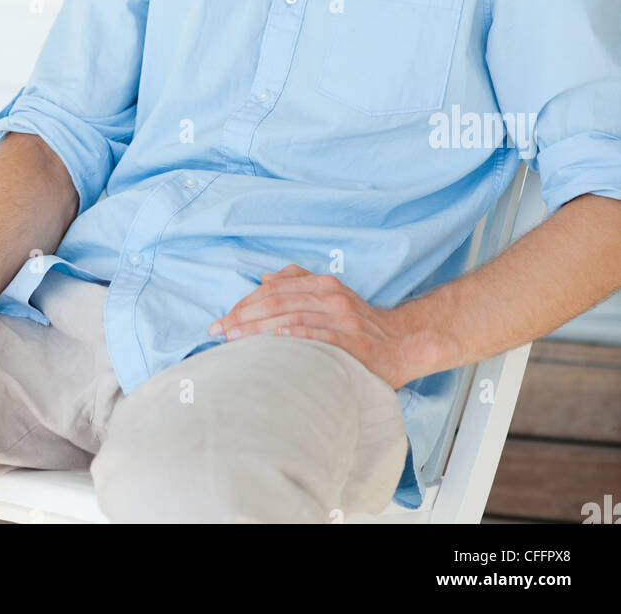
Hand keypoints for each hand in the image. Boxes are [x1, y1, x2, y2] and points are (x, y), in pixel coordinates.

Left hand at [207, 264, 424, 390]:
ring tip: (233, 341)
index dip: (243, 304)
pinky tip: (274, 341)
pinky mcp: (355, 344)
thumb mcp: (333, 296)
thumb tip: (264, 280)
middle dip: (242, 317)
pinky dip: (295, 337)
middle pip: (277, 302)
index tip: (221, 320)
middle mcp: (332, 298)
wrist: (405, 343)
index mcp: (323, 285)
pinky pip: (320, 337)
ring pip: (292, 318)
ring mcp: (344, 320)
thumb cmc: (362, 324)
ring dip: (258, 329)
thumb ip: (300, 284)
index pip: (274, 290)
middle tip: (218, 332)